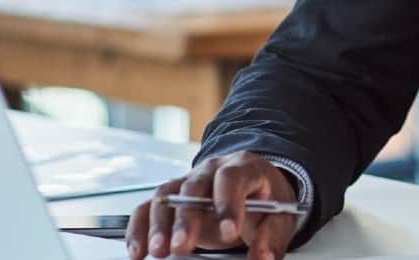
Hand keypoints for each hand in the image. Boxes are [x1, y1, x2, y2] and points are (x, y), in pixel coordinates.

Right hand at [126, 151, 298, 259]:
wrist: (255, 188)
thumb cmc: (265, 199)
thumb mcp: (279, 217)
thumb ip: (271, 238)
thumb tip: (262, 258)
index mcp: (243, 167)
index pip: (231, 178)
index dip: (227, 204)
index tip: (228, 232)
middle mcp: (211, 170)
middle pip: (193, 187)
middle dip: (186, 218)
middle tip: (182, 246)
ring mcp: (188, 182)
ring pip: (166, 195)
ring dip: (158, 224)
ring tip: (158, 251)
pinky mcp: (171, 198)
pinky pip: (148, 208)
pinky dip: (140, 228)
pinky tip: (138, 251)